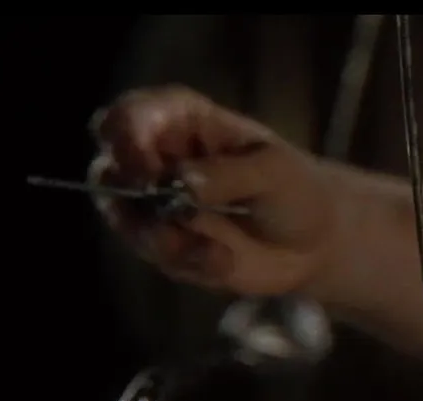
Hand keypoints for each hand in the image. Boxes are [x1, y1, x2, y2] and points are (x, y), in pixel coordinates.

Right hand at [90, 85, 338, 295]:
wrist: (313, 244)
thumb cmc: (295, 189)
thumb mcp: (276, 172)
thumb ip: (230, 174)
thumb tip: (182, 181)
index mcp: (181, 120)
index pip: (130, 116)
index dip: (126, 138)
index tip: (147, 170)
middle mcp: (156, 157)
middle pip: (108, 166)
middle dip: (131, 195)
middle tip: (170, 214)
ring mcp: (154, 204)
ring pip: (124, 218)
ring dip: (163, 238)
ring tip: (217, 252)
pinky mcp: (163, 244)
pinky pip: (154, 254)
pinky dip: (187, 261)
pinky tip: (224, 262)